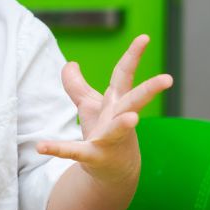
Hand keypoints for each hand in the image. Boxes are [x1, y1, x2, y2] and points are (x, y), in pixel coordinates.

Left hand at [38, 35, 173, 181]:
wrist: (112, 171)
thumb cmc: (104, 133)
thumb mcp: (90, 106)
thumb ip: (77, 85)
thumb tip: (69, 63)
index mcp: (117, 102)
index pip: (125, 75)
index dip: (133, 55)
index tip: (144, 37)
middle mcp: (119, 118)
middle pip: (135, 101)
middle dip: (150, 90)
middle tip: (168, 79)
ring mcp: (109, 138)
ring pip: (119, 129)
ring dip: (124, 124)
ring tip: (132, 119)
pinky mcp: (94, 156)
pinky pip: (76, 152)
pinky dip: (58, 149)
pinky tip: (41, 146)